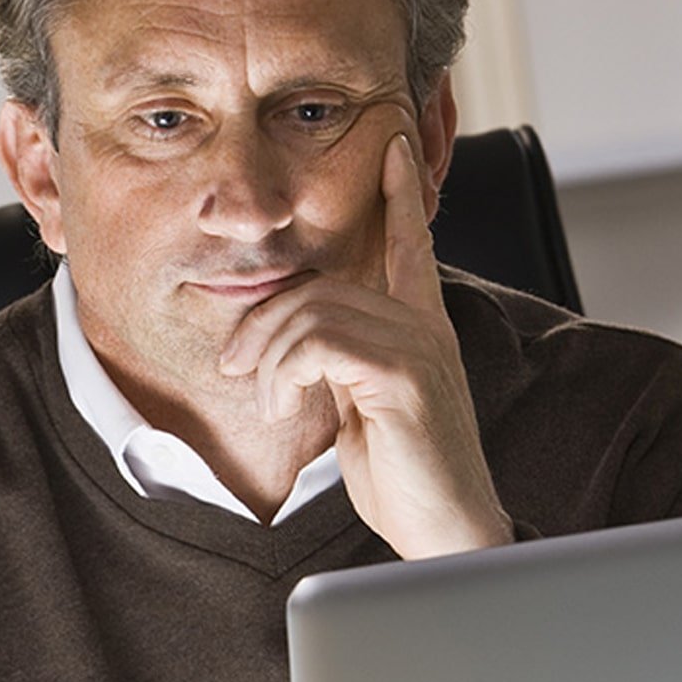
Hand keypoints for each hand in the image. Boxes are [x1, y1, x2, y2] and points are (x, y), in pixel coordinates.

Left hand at [218, 132, 511, 558]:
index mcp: (420, 328)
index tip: (394, 145)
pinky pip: (318, 345)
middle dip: (262, 323)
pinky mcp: (405, 377)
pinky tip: (281, 406)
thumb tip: (296, 342)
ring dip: (267, 357)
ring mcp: (420, 348)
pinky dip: (283, 373)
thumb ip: (342, 363)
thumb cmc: (405, 477)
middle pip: (320, 287)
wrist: (447, 536)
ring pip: (312, 312)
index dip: (402, 192)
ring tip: (263, 399)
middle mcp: (426, 327)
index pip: (412, 243)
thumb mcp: (362, 407)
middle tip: (234, 366)